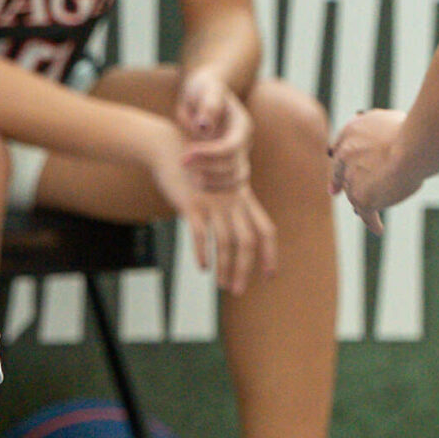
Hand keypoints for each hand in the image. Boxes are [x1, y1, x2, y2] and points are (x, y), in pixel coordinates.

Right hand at [143, 121, 276, 294]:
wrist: (168, 146)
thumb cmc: (193, 169)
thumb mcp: (217, 185)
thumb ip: (228, 206)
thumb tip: (233, 233)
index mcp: (242, 197)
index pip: (265, 228)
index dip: (270, 253)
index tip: (270, 275)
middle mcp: (232, 200)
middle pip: (247, 241)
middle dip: (245, 269)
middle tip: (238, 290)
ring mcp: (213, 202)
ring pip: (225, 242)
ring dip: (225, 268)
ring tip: (222, 285)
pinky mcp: (192, 203)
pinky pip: (201, 234)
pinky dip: (203, 254)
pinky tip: (203, 267)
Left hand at [174, 71, 251, 192]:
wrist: (205, 95)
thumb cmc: (204, 89)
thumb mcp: (205, 89)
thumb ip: (208, 104)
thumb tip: (204, 127)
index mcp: (241, 124)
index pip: (231, 146)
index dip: (209, 154)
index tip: (186, 154)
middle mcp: (244, 142)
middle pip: (234, 166)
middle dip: (208, 168)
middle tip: (183, 162)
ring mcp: (239, 154)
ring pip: (236, 179)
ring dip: (214, 183)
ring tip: (191, 178)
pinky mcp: (230, 164)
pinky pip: (229, 184)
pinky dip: (215, 187)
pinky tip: (194, 182)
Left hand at [328, 108, 410, 235]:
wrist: (413, 146)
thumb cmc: (413, 131)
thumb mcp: (391, 121)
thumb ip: (380, 132)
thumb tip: (381, 139)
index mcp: (351, 131)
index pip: (341, 149)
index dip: (340, 161)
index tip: (336, 165)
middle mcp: (345, 153)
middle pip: (344, 173)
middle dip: (342, 182)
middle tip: (335, 191)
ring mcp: (352, 177)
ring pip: (355, 193)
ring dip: (362, 201)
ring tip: (369, 211)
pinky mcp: (362, 197)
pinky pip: (366, 213)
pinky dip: (372, 222)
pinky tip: (378, 228)